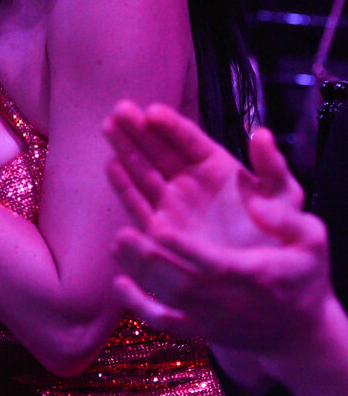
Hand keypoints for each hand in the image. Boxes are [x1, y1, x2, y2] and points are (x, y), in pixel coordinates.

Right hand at [102, 101, 329, 357]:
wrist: (269, 285)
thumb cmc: (281, 238)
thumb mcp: (285, 197)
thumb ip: (273, 166)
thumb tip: (260, 133)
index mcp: (218, 167)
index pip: (189, 139)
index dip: (170, 125)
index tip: (152, 112)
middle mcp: (191, 182)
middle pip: (159, 150)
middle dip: (138, 129)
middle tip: (120, 110)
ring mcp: (174, 205)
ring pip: (145, 171)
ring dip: (126, 150)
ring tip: (109, 126)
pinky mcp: (161, 231)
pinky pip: (140, 204)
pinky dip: (125, 186)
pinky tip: (112, 165)